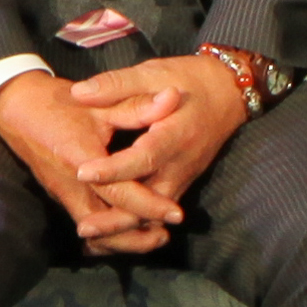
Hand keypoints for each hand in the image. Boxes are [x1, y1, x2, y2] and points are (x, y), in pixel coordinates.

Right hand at [0, 70, 175, 252]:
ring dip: (123, 239)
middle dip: (137, 236)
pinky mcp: (60, 195)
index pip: (121, 195)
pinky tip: (125, 233)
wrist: (16, 106)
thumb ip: (138, 106)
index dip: (151, 206)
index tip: (177, 213)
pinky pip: (85, 223)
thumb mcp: (100, 104)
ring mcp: (62, 194)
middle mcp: (71, 185)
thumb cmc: (59, 103)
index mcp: (81, 161)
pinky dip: (105, 235)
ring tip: (153, 236)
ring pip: (94, 232)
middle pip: (106, 227)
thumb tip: (173, 98)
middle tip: (167, 233)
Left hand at [64, 52, 254, 242]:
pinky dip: (136, 224)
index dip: (114, 168)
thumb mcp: (153, 73)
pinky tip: (109, 232)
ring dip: (124, 228)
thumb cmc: (188, 80)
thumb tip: (78, 94)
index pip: (144, 157)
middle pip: (151, 202)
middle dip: (118, 219)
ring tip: (89, 234)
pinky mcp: (181, 183)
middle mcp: (182, 163)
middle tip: (83, 228)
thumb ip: (117, 85)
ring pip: (155, 214)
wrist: (228, 93)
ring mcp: (183, 177)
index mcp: (175, 133)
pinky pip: (158, 211)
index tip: (83, 172)